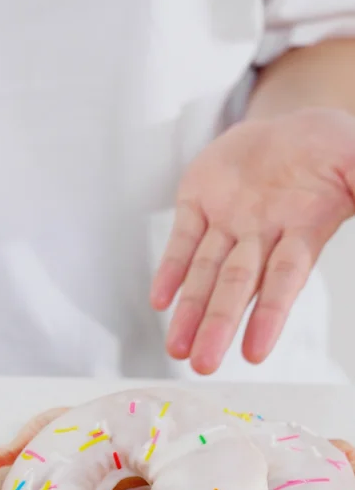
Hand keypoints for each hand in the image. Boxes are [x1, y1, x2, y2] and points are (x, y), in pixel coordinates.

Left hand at [150, 107, 354, 372]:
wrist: (292, 124)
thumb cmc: (330, 150)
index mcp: (302, 232)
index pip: (284, 281)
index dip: (269, 316)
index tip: (254, 354)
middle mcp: (260, 236)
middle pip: (236, 286)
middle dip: (218, 324)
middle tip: (203, 364)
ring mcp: (227, 221)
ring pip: (205, 271)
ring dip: (189, 309)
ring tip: (177, 347)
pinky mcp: (198, 201)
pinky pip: (182, 239)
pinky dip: (170, 269)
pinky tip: (159, 301)